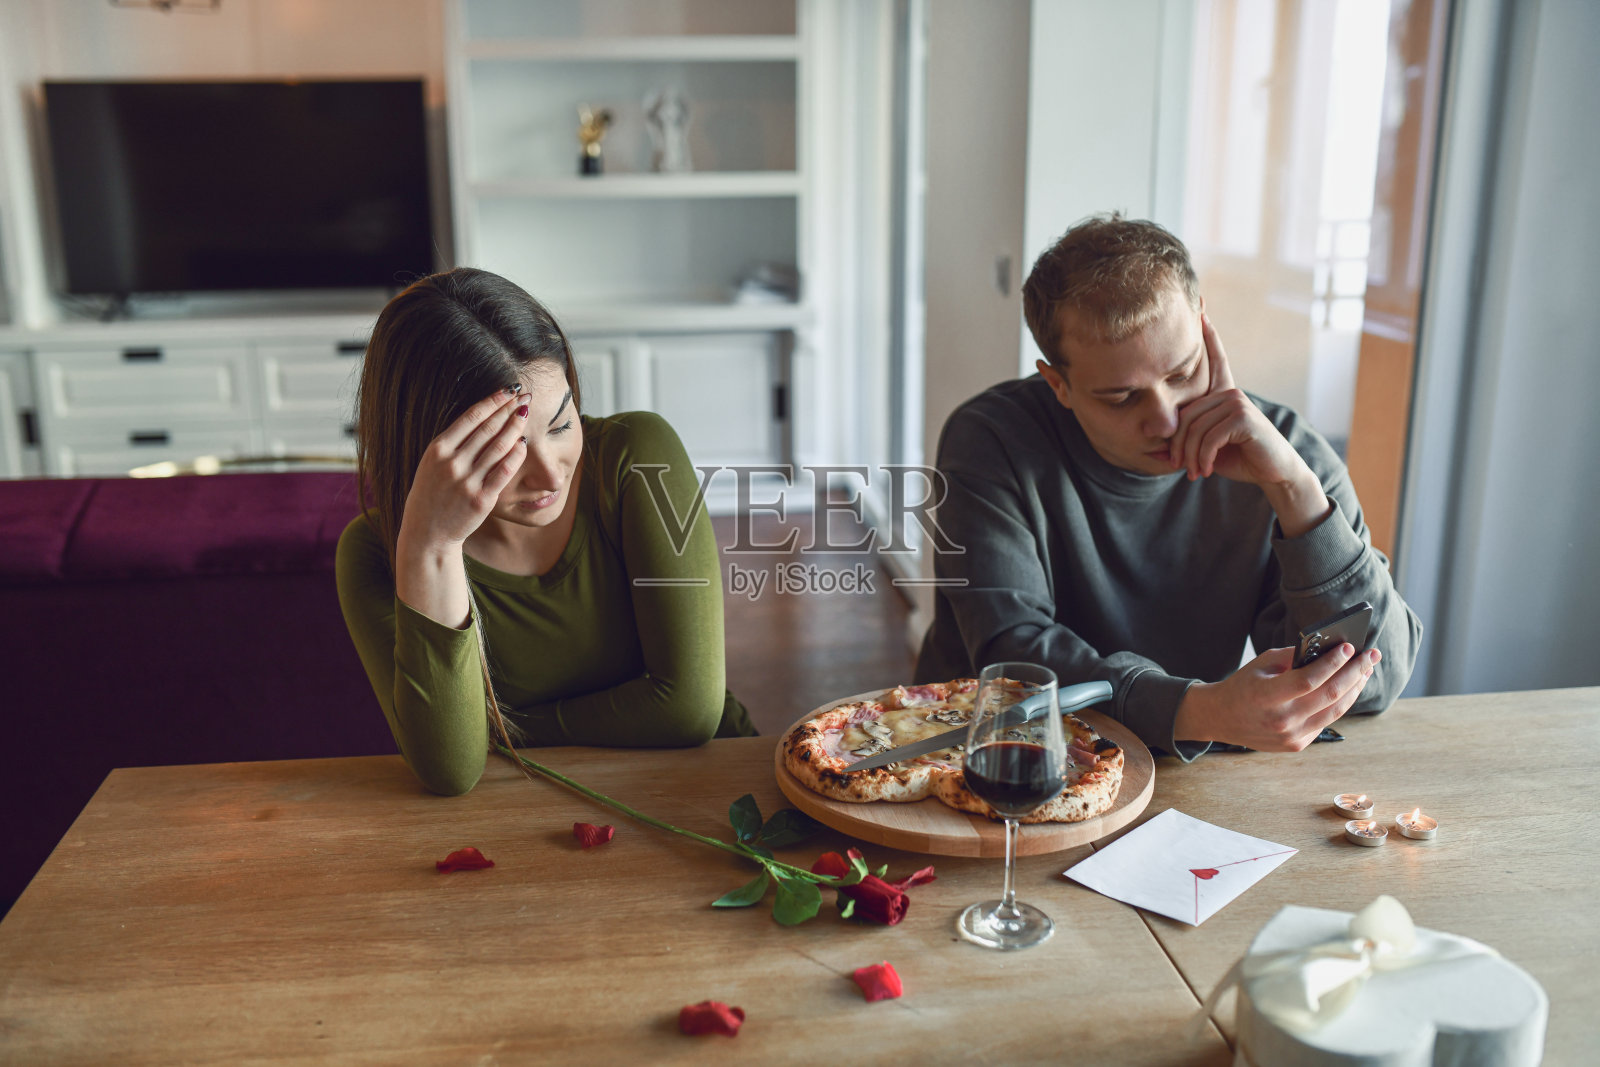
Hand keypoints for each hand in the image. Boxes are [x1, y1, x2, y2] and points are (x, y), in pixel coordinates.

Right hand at [397, 388, 528, 550]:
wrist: (427, 533)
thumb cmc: (431, 495)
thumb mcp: (431, 464)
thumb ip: (452, 444)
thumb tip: (479, 417)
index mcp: (438, 450)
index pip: (470, 417)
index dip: (493, 401)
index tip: (508, 391)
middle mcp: (451, 463)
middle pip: (487, 428)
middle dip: (509, 409)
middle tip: (525, 396)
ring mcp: (466, 481)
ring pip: (498, 447)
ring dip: (515, 427)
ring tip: (526, 414)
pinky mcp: (481, 499)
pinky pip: (504, 472)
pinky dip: (516, 455)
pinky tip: (524, 444)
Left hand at [1169, 314, 1329, 536]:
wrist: (1272, 472)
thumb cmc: (1238, 458)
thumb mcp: (1208, 444)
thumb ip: (1190, 432)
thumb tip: (1159, 435)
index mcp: (1222, 393)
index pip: (1213, 360)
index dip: (1208, 335)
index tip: (1202, 309)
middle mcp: (1230, 391)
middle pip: (1186, 414)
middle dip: (1179, 445)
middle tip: (1179, 466)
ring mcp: (1237, 401)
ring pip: (1194, 428)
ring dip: (1190, 456)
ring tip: (1193, 472)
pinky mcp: (1243, 417)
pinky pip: (1208, 437)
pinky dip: (1202, 458)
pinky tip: (1205, 470)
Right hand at [1175, 643, 1380, 751]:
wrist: (1222, 718)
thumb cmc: (1243, 685)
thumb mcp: (1262, 664)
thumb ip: (1293, 657)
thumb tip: (1329, 650)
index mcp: (1267, 696)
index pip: (1309, 679)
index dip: (1333, 663)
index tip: (1349, 647)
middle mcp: (1281, 720)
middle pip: (1330, 695)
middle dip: (1355, 672)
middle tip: (1370, 655)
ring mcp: (1291, 736)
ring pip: (1335, 710)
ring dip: (1355, 688)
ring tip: (1365, 670)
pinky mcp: (1298, 744)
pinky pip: (1326, 721)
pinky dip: (1340, 702)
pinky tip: (1349, 688)